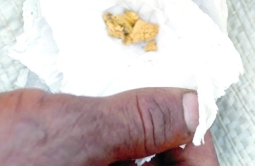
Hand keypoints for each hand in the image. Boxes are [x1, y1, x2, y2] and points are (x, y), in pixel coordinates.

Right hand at [0, 88, 215, 165]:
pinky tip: (59, 114)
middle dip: (155, 134)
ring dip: (114, 134)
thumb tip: (190, 107)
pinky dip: (75, 139)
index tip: (188, 115)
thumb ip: (136, 121)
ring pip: (109, 164)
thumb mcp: (67, 131)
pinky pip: (70, 161)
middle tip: (151, 94)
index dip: (195, 148)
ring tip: (105, 97)